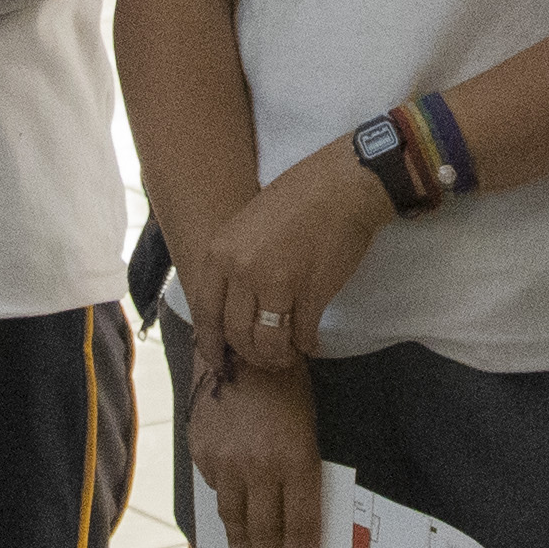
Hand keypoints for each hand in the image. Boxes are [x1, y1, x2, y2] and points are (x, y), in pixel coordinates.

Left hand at [181, 148, 396, 385]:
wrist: (343, 185)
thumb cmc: (297, 197)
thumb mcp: (246, 224)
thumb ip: (233, 262)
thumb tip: (231, 305)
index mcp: (220, 252)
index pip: (205, 312)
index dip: (211, 344)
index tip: (219, 362)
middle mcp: (242, 271)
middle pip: (236, 333)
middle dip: (250, 354)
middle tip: (264, 358)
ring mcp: (276, 284)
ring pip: (267, 341)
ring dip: (277, 356)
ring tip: (287, 356)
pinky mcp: (311, 294)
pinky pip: (302, 334)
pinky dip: (306, 344)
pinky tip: (310, 343)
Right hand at [189, 352, 327, 547]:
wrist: (238, 346)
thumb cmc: (286, 382)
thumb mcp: (308, 423)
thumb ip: (301, 468)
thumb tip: (295, 511)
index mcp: (297, 460)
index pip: (302, 525)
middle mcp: (261, 467)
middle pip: (266, 529)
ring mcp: (227, 462)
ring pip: (234, 517)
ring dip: (241, 540)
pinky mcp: (202, 453)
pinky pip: (214, 488)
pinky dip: (223, 500)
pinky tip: (227, 505)